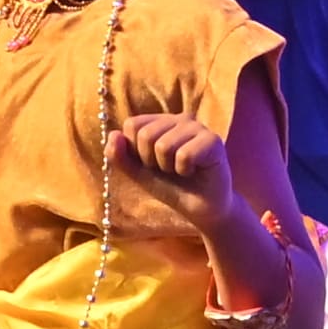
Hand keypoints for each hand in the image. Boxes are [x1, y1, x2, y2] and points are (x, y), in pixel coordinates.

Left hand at [116, 110, 234, 203]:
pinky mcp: (213, 140)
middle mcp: (179, 119)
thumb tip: (114, 134)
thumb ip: (120, 156)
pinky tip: (195, 171)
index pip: (132, 125)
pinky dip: (184, 170)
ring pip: (163, 146)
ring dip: (169, 168)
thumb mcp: (138, 173)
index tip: (151, 163)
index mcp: (160, 121)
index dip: (136, 151)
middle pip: (145, 135)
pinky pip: (184, 156)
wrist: (200, 209)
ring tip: (182, 170)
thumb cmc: (171, 187)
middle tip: (169, 169)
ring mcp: (197, 127)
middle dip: (152, 161)